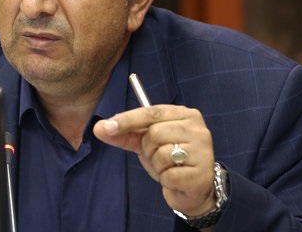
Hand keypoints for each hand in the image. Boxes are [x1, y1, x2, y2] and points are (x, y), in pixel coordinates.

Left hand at [93, 105, 215, 216]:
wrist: (192, 190)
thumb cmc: (169, 160)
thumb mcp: (145, 143)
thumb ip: (124, 134)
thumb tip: (98, 127)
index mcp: (184, 114)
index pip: (151, 112)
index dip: (127, 120)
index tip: (107, 127)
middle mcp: (197, 128)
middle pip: (154, 133)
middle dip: (148, 149)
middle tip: (157, 156)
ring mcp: (203, 150)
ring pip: (161, 154)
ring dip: (157, 165)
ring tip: (168, 167)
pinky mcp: (202, 173)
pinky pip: (169, 175)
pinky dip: (166, 179)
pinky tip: (175, 179)